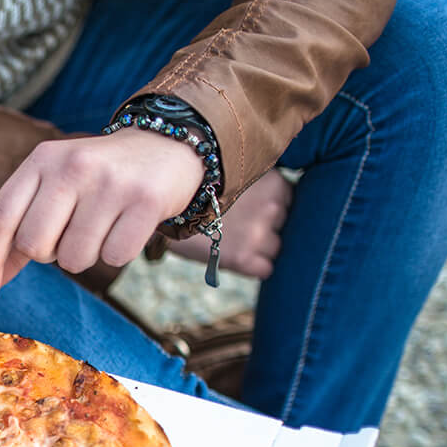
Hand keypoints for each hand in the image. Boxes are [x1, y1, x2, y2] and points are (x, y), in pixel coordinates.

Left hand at [0, 129, 204, 297]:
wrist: (165, 148)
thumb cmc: (95, 181)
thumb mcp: (51, 192)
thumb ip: (15, 237)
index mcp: (42, 160)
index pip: (0, 217)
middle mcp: (73, 166)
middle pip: (34, 245)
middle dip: (47, 255)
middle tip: (68, 234)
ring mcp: (110, 182)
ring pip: (74, 258)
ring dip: (85, 256)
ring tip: (100, 227)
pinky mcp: (145, 200)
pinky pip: (113, 257)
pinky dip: (116, 253)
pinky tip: (125, 226)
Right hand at [166, 168, 291, 278]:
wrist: (157, 209)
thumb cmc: (192, 190)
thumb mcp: (230, 176)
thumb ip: (255, 186)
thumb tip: (275, 204)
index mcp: (272, 181)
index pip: (289, 201)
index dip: (270, 207)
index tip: (250, 208)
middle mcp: (271, 206)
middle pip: (285, 225)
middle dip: (266, 227)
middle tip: (237, 225)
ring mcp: (258, 233)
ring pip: (277, 248)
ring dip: (260, 248)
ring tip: (232, 239)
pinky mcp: (243, 258)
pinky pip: (266, 269)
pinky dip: (253, 266)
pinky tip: (232, 255)